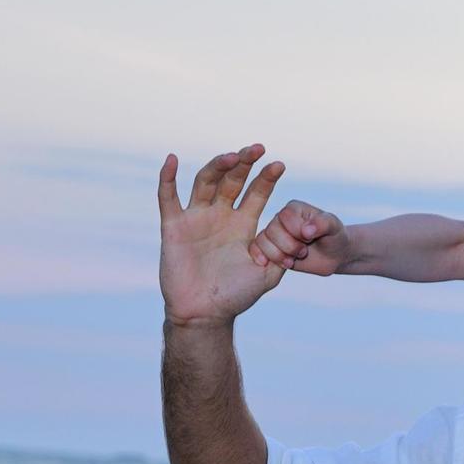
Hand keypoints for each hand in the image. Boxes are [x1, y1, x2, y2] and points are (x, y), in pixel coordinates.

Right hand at [158, 144, 285, 326]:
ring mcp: (196, 218)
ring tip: (232, 156)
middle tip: (257, 148)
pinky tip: (172, 159)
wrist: (204, 315)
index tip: (279, 164)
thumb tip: (296, 232)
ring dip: (217, 166)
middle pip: (232, 180)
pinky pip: (167, 198)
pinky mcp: (174, 226)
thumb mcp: (268, 274)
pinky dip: (167, 178)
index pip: (256, 193)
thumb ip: (282, 252)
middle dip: (245, 163)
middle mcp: (220, 216)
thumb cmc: (236, 296)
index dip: (266, 178)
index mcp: (243, 224)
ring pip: (205, 182)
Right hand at [252, 198, 348, 276]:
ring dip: (279, 255)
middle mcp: (281, 219)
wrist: (333, 256)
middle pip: (272, 230)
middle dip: (289, 246)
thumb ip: (323, 224)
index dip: (296, 231)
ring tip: (292, 261)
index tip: (310, 238)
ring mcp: (274, 235)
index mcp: (294, 209)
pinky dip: (264, 258)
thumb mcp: (334, 227)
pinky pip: (257, 251)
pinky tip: (271, 264)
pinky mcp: (270, 249)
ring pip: (263, 242)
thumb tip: (306, 230)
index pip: (285, 216)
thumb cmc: (334, 237)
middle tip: (304, 252)